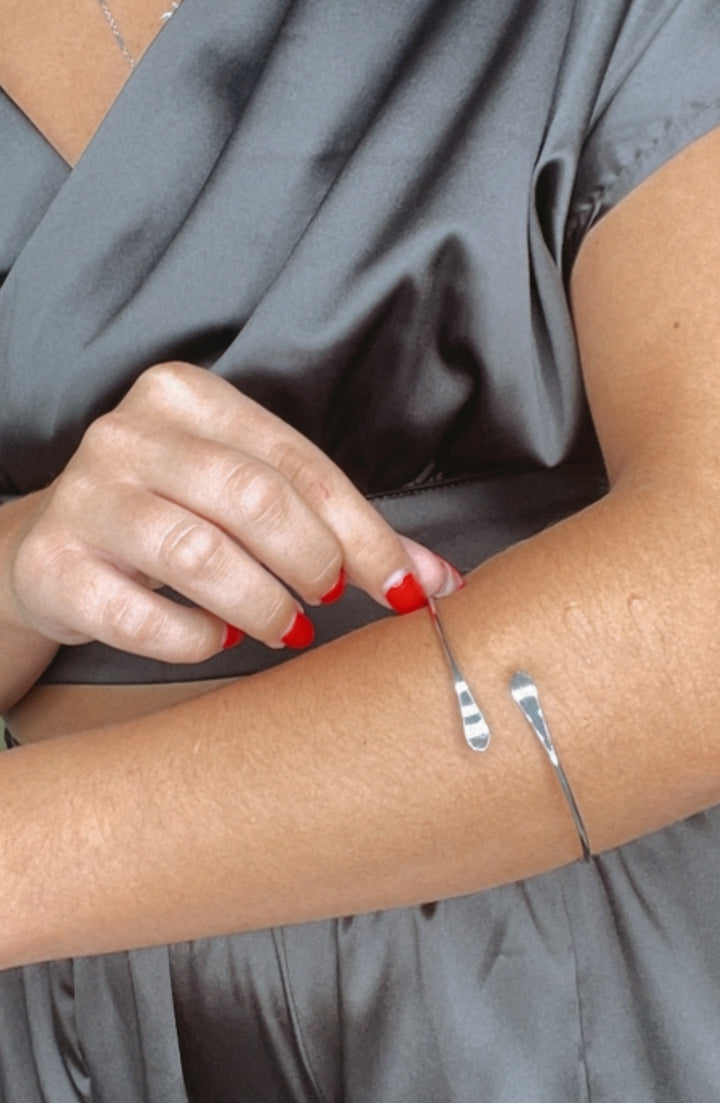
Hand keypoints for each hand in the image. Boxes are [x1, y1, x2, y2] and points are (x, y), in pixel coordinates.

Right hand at [3, 363, 460, 661]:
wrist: (52, 549)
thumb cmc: (168, 517)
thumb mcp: (243, 498)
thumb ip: (336, 528)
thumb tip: (435, 578)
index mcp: (186, 398)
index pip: (298, 463)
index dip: (363, 533)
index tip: (404, 586)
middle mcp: (129, 435)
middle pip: (253, 498)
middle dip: (313, 560)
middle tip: (327, 599)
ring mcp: (85, 498)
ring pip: (197, 555)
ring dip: (262, 605)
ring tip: (285, 627)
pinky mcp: (54, 566)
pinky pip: (139, 615)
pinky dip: (194, 639)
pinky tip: (216, 639)